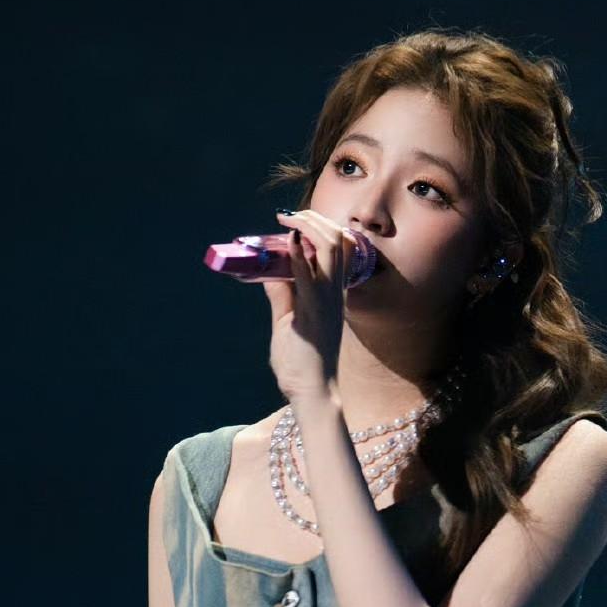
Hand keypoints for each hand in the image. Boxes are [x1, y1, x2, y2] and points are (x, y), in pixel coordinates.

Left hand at [262, 209, 360, 401]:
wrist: (312, 391)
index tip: (294, 222)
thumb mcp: (287, 322)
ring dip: (309, 227)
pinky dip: (298, 253)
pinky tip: (289, 238)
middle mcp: (334, 293)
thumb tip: (269, 272)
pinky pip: (309, 275)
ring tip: (289, 219)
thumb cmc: (302, 363)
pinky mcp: (314, 310)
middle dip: (314, 220)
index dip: (318, 228)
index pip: (335, 249)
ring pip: (330, 248)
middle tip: (290, 215)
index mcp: (332, 294)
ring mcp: (327, 300)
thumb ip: (281, 296)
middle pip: (337, 241)